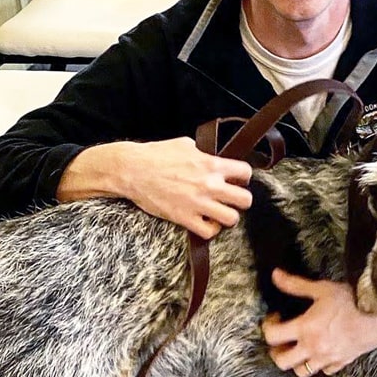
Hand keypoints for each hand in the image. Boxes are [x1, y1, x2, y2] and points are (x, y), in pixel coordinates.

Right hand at [57, 138, 251, 238]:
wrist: (131, 170)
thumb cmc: (155, 155)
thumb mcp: (185, 144)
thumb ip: (204, 153)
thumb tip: (214, 156)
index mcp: (210, 164)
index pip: (245, 172)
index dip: (244, 177)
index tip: (237, 179)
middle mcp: (209, 185)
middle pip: (245, 200)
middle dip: (241, 199)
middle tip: (232, 198)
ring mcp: (198, 204)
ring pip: (232, 219)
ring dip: (228, 216)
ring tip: (220, 212)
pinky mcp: (184, 218)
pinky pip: (209, 232)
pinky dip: (210, 230)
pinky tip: (205, 222)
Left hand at [262, 269, 376, 376]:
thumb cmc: (351, 301)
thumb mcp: (321, 288)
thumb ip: (295, 284)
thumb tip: (275, 275)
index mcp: (305, 329)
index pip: (272, 336)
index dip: (268, 325)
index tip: (277, 317)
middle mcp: (312, 348)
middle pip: (281, 361)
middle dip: (276, 351)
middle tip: (282, 339)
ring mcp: (326, 359)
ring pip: (301, 372)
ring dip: (296, 362)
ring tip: (298, 349)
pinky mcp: (341, 363)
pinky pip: (324, 371)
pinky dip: (319, 365)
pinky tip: (321, 352)